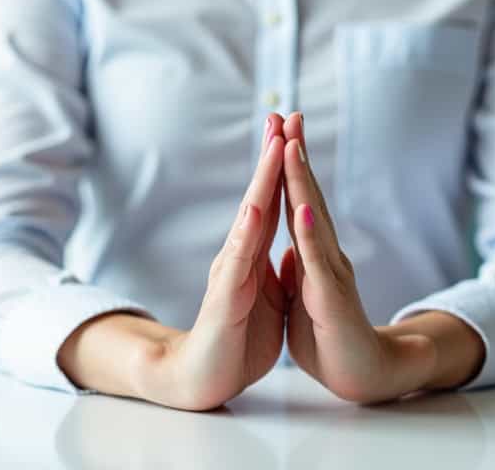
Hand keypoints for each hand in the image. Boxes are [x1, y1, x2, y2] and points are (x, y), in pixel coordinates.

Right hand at [58, 117, 287, 410]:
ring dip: (261, 182)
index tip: (293, 129)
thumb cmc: (233, 338)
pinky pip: (237, 262)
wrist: (202, 378)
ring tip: (274, 148)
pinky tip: (257, 210)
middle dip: (270, 156)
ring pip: (248, 220)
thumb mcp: (263, 297)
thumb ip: (272, 268)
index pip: (272, 202)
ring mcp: (229, 273)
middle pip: (258, 197)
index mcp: (252, 255)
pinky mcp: (224, 299)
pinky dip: (247, 235)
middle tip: (280, 115)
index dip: (283, 167)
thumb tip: (284, 244)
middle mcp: (238, 255)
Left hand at [277, 113, 485, 402]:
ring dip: (302, 182)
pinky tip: (300, 208)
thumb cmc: (332, 336)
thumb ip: (300, 267)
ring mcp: (331, 273)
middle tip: (289, 114)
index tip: (277, 128)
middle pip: (308, 196)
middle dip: (296, 155)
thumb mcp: (305, 294)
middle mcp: (325, 254)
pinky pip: (317, 262)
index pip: (297, 200)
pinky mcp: (331, 299)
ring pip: (314, 220)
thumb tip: (291, 244)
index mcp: (313, 253)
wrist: (363, 376)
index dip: (286, 166)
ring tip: (291, 146)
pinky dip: (308, 233)